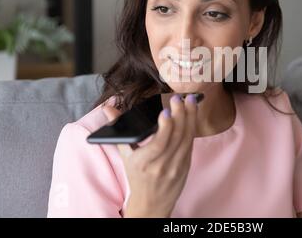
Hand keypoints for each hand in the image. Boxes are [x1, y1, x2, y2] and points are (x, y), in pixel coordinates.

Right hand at [102, 94, 197, 216]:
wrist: (152, 203)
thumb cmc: (137, 176)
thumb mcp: (125, 155)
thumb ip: (119, 130)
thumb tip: (109, 108)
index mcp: (143, 163)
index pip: (158, 144)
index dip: (164, 128)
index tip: (165, 111)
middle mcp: (162, 166)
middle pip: (175, 137)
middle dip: (180, 115)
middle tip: (180, 98)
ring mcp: (176, 166)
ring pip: (186, 139)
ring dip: (190, 117)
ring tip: (191, 100)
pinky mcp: (186, 166)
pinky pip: (190, 144)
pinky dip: (191, 127)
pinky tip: (192, 114)